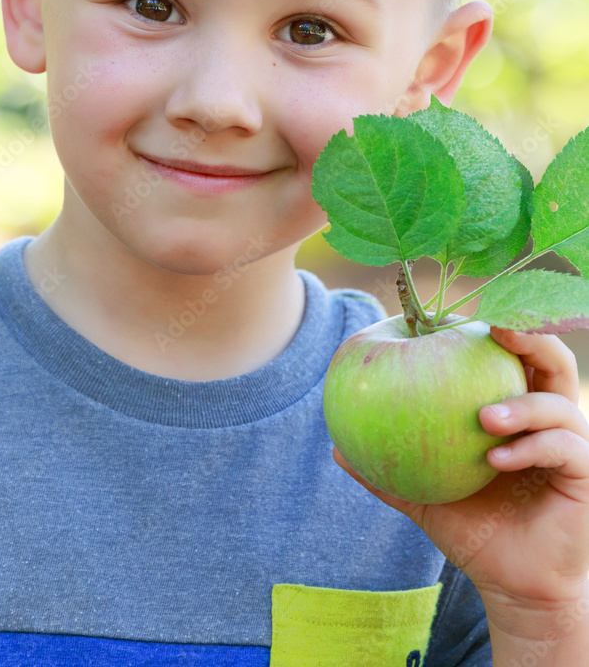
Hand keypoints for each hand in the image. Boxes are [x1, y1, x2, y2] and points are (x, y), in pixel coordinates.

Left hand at [332, 326, 588, 613]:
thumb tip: (337, 449)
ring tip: (483, 419)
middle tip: (494, 330)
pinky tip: (497, 458)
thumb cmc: (473, 530)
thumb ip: (389, 471)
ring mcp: (573, 445)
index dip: (496, 329)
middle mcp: (550, 420)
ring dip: (521, 404)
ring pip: (558, 404)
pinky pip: (564, 449)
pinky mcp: (586, 475)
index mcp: (517, 410)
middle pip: (552, 361)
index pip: (512, 357)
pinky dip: (531, 447)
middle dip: (529, 337)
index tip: (460, 315)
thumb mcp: (425, 495)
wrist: (514, 586)